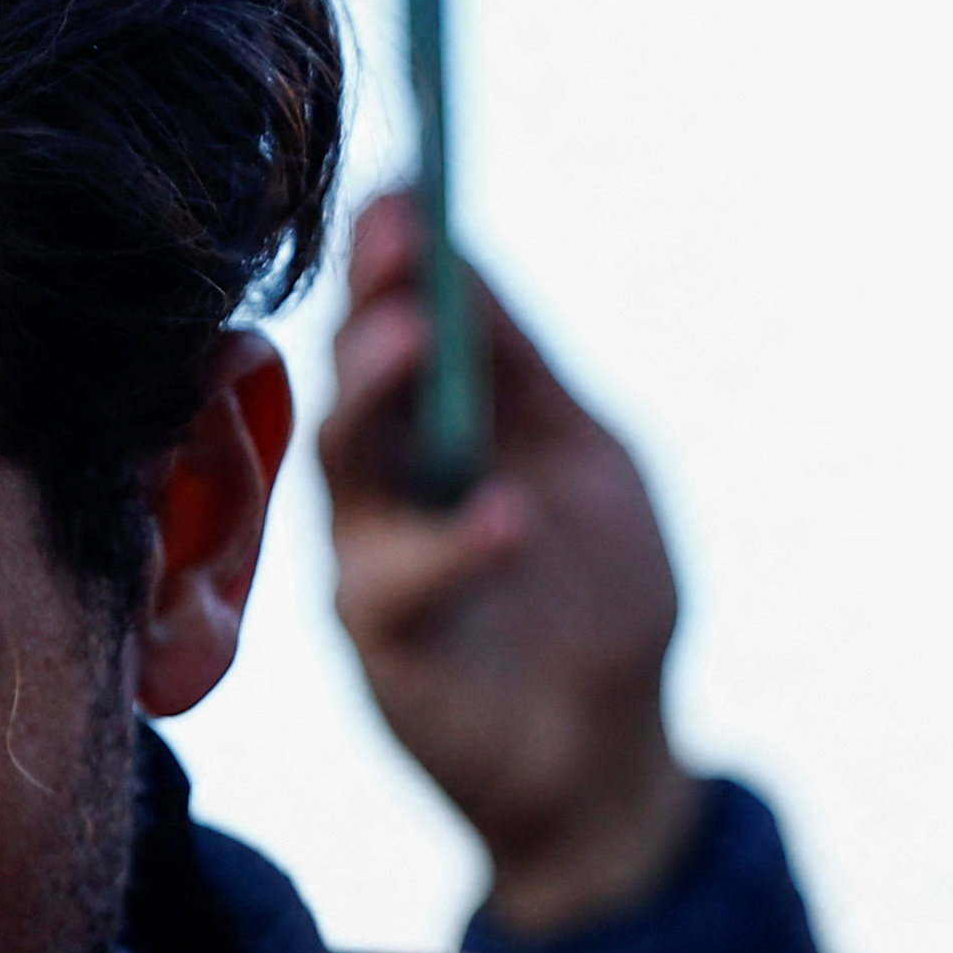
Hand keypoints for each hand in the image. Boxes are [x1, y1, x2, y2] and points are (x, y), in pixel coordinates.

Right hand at [316, 187, 695, 936]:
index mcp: (435, 429)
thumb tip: (463, 263)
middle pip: (353, 376)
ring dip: (375, 394)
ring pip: (344, 463)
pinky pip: (395, 581)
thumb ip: (523, 377)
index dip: (392, 259)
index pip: (393, 323)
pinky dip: (455, 545)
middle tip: (393, 244)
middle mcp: (386, 486)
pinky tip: (507, 515)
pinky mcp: (382, 645)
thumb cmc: (603, 605)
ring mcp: (372, 560)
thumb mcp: (589, 462)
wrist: (609, 759)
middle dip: (370, 301)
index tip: (406, 193)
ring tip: (412, 338)